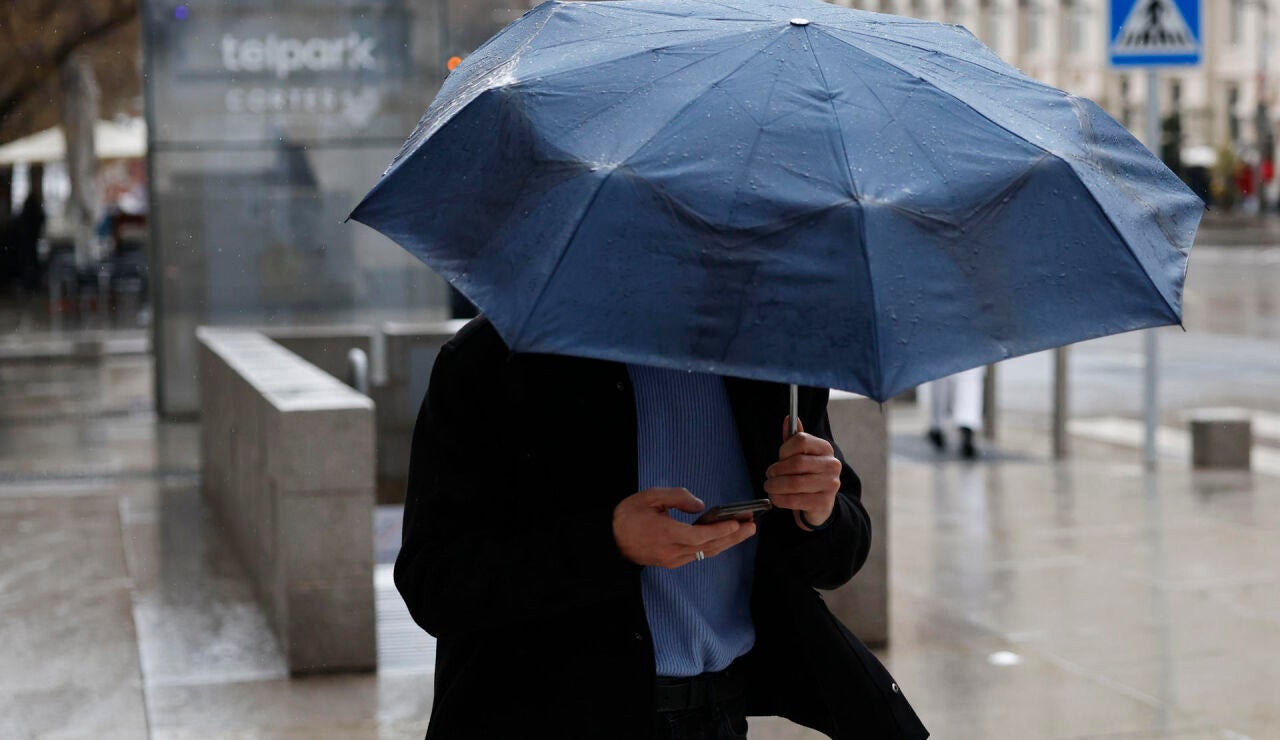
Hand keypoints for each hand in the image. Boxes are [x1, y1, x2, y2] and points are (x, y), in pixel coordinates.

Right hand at [613, 487, 756, 567]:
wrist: (611, 541)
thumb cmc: (629, 516)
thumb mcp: (650, 497)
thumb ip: (677, 497)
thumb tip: (701, 506)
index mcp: (666, 533)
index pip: (700, 536)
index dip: (721, 530)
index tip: (737, 522)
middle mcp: (672, 551)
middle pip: (710, 546)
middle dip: (733, 536)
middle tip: (752, 526)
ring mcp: (673, 559)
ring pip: (706, 552)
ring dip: (727, 542)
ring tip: (745, 530)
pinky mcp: (672, 561)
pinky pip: (698, 554)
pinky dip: (714, 545)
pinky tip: (724, 537)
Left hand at [764, 418, 839, 530]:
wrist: (820, 501)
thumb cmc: (807, 474)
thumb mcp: (800, 454)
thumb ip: (793, 438)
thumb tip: (788, 419)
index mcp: (825, 448)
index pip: (801, 441)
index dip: (784, 450)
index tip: (778, 458)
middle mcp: (832, 465)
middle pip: (797, 463)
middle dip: (777, 470)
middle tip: (769, 475)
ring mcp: (830, 484)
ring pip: (795, 483)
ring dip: (776, 486)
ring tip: (770, 487)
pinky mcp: (824, 503)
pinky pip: (796, 500)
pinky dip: (781, 499)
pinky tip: (776, 498)